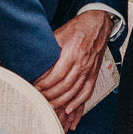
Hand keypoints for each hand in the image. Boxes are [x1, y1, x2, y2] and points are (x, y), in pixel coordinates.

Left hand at [33, 10, 112, 130]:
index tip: (36, 88)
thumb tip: (34, 60)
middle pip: (65, 86)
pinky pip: (87, 91)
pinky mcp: (94, 73)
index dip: (45, 85)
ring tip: (50, 106)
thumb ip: (49, 49)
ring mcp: (89, 70)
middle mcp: (82, 64)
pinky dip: (78, 102)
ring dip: (61, 101)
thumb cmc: (78, 28)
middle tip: (40, 99)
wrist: (98, 25)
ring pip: (75, 91)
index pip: (57, 75)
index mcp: (72, 54)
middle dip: (51, 96)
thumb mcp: (59, 34)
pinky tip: (69, 108)